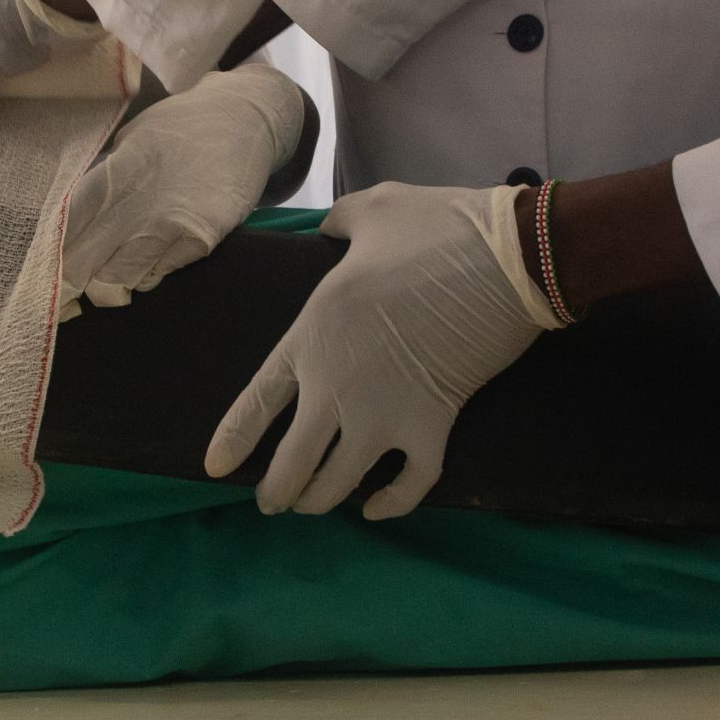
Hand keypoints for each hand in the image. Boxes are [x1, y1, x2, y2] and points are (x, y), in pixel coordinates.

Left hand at [60, 64, 305, 316]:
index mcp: (114, 171)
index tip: (37, 276)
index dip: (47, 256)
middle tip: (59, 301)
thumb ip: (102, 180)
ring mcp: (172, 223)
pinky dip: (146, 274)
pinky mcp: (202, 239)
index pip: (65, 224)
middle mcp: (139, 201)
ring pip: (119, 280)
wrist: (244, 119)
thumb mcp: (130, 141)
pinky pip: (159, 274)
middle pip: (84, 261)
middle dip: (67, 287)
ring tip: (105, 281)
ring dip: (107, 286)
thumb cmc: (178, 129)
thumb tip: (68, 224)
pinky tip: (148, 259)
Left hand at [204, 183, 559, 518]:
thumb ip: (337, 224)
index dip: (233, 440)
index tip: (215, 469)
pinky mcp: (433, 429)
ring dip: (321, 501)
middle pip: (293, 462)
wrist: (505, 259)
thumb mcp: (371, 209)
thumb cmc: (434, 230)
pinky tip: (375, 510)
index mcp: (311, 336)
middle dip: (277, 490)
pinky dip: (391, 504)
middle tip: (272, 502)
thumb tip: (329, 229)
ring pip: (339, 483)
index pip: (258, 401)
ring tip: (313, 506)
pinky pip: (408, 485)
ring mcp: (384, 415)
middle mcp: (337, 388)